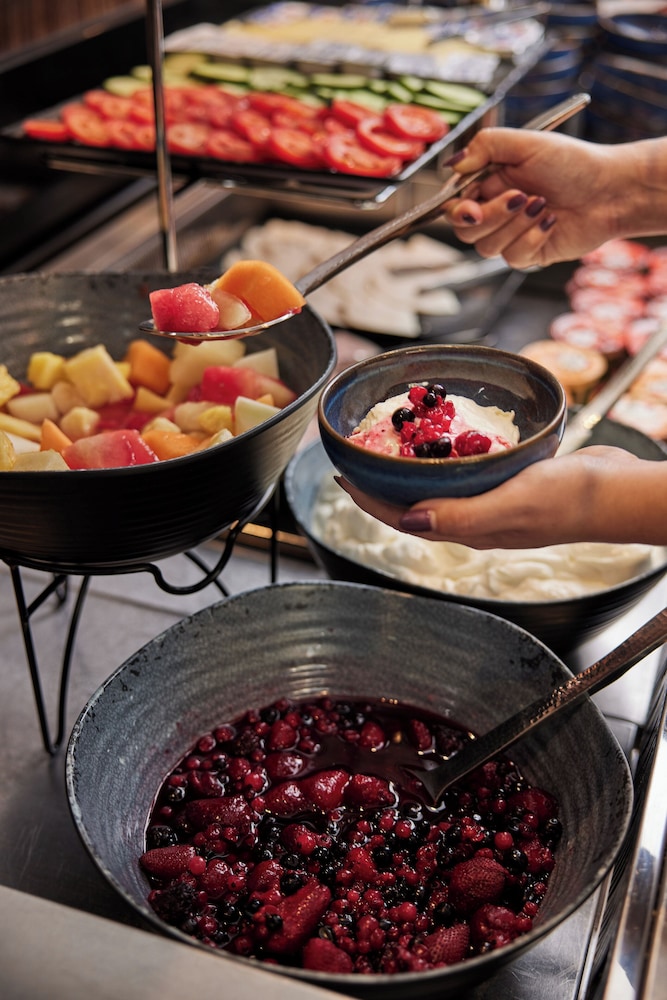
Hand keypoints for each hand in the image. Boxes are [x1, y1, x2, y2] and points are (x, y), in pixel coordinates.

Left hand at [337, 447, 666, 547]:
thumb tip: (406, 522)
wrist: (617, 493)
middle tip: (356, 456)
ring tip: (390, 447)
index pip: (403, 518)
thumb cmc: (570, 500)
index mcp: (468, 530)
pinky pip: (466, 473)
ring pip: (438, 489)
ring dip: (410, 471)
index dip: (368, 498)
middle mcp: (475, 520)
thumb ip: (460, 515)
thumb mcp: (511, 505)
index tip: (341, 473)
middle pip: (413, 504)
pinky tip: (445, 440)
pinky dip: (446, 459)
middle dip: (380, 484)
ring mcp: (493, 503)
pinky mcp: (512, 484)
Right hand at [443, 130, 640, 268]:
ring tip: (542, 204)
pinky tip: (551, 222)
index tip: (470, 208)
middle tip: (520, 198)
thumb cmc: (574, 163)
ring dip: (515, 225)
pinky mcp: (528, 254)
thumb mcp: (527, 143)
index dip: (456, 210)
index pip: (454, 204)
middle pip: (466, 230)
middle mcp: (496, 210)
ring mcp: (511, 234)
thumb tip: (453, 164)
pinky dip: (532, 238)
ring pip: (486, 247)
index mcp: (489, 183)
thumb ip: (486, 146)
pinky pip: (513, 257)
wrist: (610, 190)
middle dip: (491, 216)